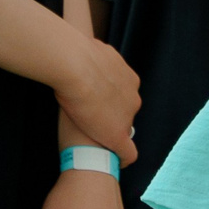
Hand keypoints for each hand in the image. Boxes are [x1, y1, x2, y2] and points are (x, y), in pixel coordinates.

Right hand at [55, 37, 140, 165]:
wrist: (76, 65)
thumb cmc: (78, 55)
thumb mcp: (90, 51)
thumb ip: (91, 56)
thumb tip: (77, 46)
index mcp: (128, 78)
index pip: (122, 94)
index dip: (109, 101)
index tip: (97, 104)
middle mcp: (133, 96)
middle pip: (126, 112)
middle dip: (114, 117)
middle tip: (93, 122)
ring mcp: (127, 116)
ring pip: (125, 129)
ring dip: (114, 134)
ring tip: (99, 143)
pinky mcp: (118, 136)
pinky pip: (128, 152)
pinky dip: (125, 158)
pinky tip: (120, 163)